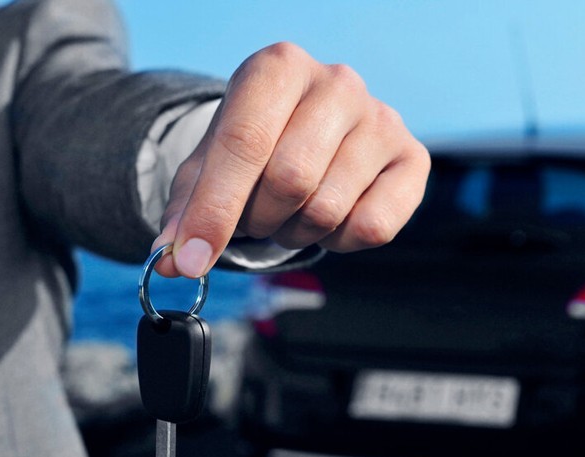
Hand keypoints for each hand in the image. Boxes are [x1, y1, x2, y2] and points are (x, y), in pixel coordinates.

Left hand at [153, 42, 429, 277]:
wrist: (311, 132)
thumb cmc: (257, 146)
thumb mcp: (211, 166)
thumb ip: (187, 210)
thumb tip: (171, 261)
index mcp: (278, 67)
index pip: (244, 143)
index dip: (214, 210)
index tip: (190, 260)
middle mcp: (337, 83)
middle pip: (289, 180)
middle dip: (260, 218)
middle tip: (257, 216)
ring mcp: (381, 118)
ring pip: (328, 208)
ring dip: (297, 230)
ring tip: (293, 211)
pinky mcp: (413, 158)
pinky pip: (373, 227)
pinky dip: (340, 240)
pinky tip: (333, 217)